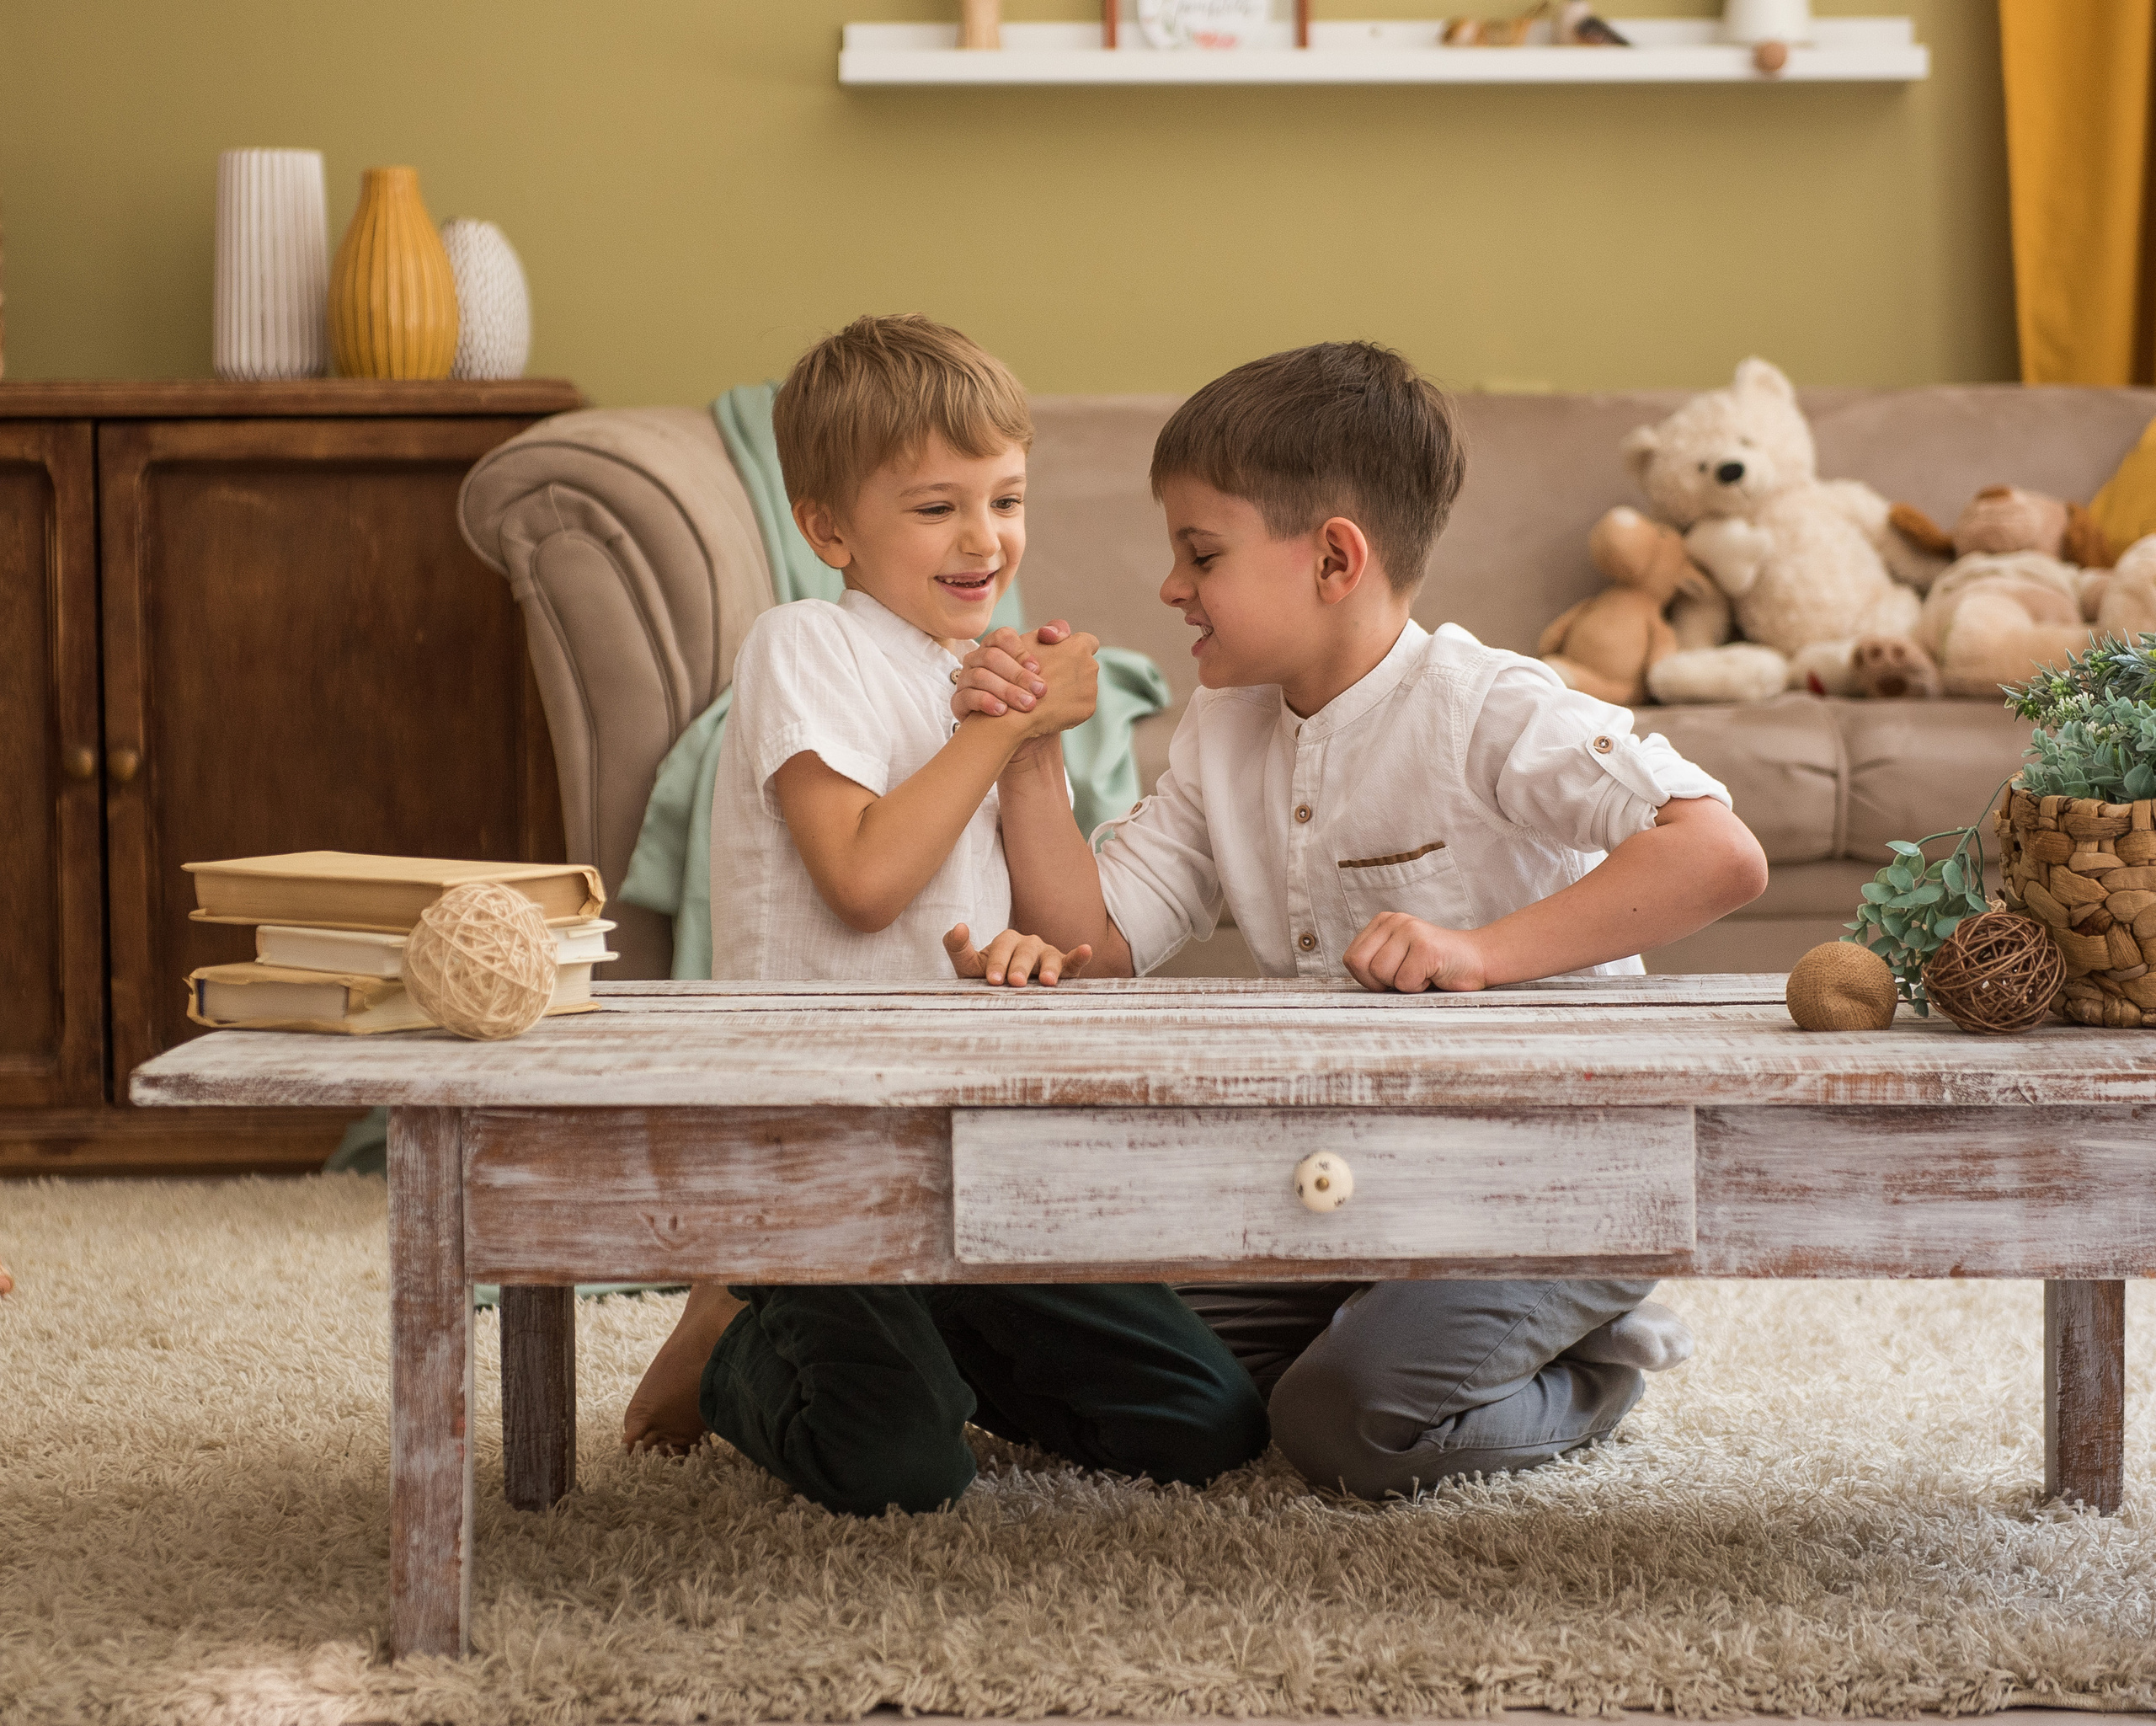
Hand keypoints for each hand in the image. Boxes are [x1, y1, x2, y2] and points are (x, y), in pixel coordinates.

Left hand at [944, 922, 1093, 987]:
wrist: (1006, 995)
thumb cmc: (988, 980)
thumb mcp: (969, 967)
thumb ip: (958, 948)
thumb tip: (958, 926)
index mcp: (1006, 942)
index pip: (1002, 948)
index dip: (997, 963)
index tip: (992, 980)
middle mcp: (1028, 944)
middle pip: (1025, 952)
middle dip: (1019, 967)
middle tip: (1014, 983)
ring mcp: (1047, 955)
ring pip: (1049, 957)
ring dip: (1049, 967)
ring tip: (1047, 982)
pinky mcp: (1063, 968)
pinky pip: (1072, 962)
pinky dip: (1080, 956)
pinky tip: (1086, 950)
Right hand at [951, 621, 1073, 719]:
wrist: (1019, 728)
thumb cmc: (1032, 691)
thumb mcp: (1047, 666)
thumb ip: (1055, 639)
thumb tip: (1049, 633)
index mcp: (996, 646)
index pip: (1002, 636)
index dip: (1020, 651)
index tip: (1038, 668)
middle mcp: (977, 659)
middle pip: (991, 657)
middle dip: (1018, 674)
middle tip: (1040, 691)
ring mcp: (965, 680)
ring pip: (979, 676)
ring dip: (1006, 690)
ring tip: (1027, 704)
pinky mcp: (959, 702)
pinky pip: (966, 697)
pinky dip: (985, 702)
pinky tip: (1002, 711)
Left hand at [1342, 913, 1488, 993]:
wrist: (1478, 961)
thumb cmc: (1434, 968)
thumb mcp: (1396, 961)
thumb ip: (1373, 964)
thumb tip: (1351, 980)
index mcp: (1381, 923)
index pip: (1351, 959)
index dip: (1368, 979)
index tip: (1392, 977)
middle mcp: (1393, 921)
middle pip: (1361, 965)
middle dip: (1381, 983)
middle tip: (1407, 976)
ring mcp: (1409, 930)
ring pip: (1381, 974)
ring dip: (1403, 985)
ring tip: (1422, 973)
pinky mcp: (1425, 945)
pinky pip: (1405, 982)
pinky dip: (1419, 988)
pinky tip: (1433, 975)